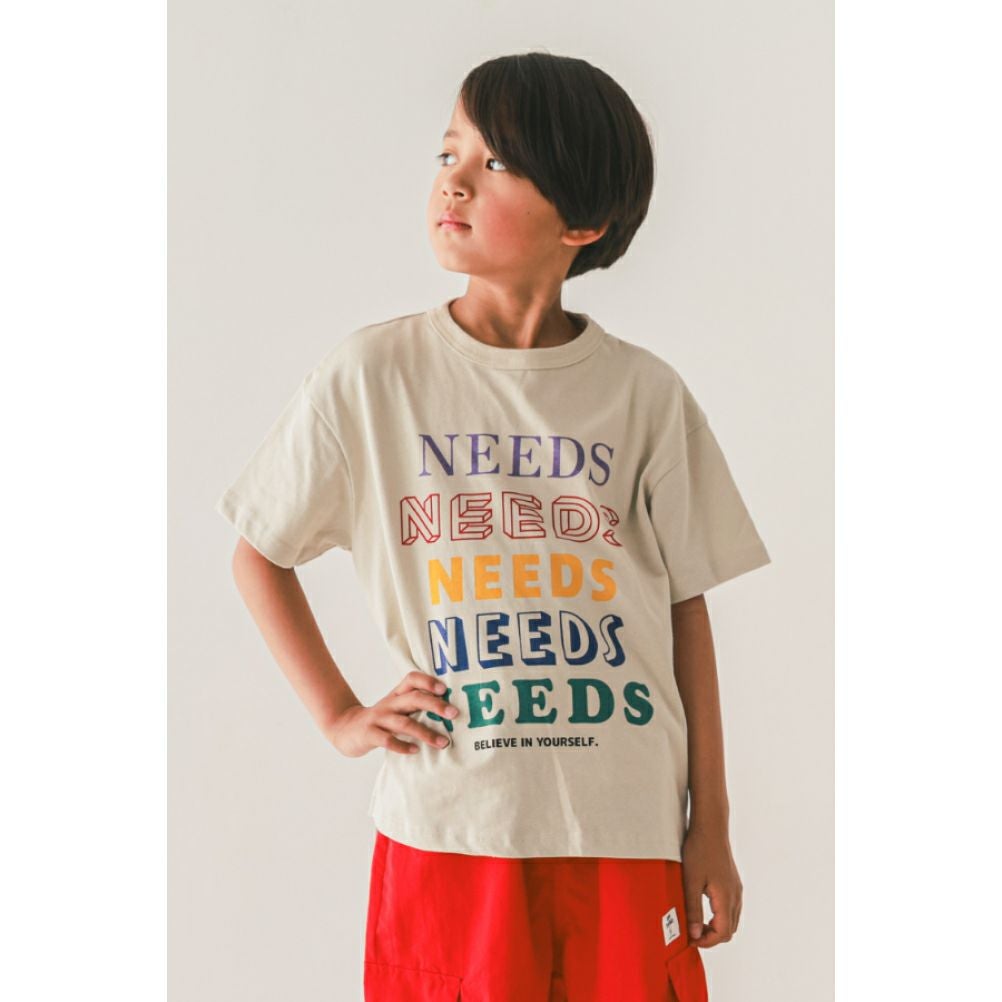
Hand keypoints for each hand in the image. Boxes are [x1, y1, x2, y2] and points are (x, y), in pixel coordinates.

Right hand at [324, 670, 457, 758]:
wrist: (346, 729)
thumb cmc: (381, 719)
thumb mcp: (397, 707)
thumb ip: (417, 705)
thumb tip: (450, 710)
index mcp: (397, 694)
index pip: (412, 679)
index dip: (428, 681)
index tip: (445, 689)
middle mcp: (390, 703)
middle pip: (414, 699)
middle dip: (435, 705)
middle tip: (454, 714)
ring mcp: (379, 718)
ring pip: (404, 723)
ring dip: (426, 733)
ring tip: (443, 742)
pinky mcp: (369, 734)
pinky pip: (387, 740)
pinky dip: (402, 746)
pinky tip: (415, 751)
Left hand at [680, 824, 742, 947]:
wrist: (710, 826)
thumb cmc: (699, 850)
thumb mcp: (691, 881)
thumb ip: (693, 909)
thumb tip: (694, 934)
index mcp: (726, 898)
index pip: (722, 933)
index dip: (706, 942)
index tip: (690, 940)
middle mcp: (735, 895)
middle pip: (729, 930)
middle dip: (711, 937)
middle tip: (691, 933)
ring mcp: (736, 888)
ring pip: (731, 919)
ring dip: (715, 927)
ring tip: (695, 923)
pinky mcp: (732, 882)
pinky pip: (730, 907)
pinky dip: (719, 916)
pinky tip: (703, 909)